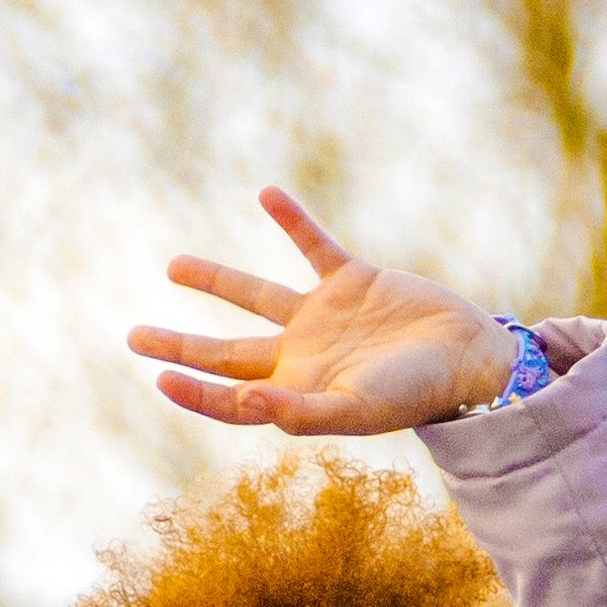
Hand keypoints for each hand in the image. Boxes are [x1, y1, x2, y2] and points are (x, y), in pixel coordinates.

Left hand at [131, 187, 513, 435]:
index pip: (230, 394)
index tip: (157, 377)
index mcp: (297, 391)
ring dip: (215, 280)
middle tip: (134, 338)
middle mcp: (302, 355)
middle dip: (181, 346)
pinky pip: (313, 244)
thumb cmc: (416, 395)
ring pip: (257, 296)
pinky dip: (291, 219)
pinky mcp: (353, 280)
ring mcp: (325, 316)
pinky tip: (266, 193)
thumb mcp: (355, 411)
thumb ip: (299, 413)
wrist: (472, 358)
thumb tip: (245, 403)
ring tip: (173, 267)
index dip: (193, 390)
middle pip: (227, 351)